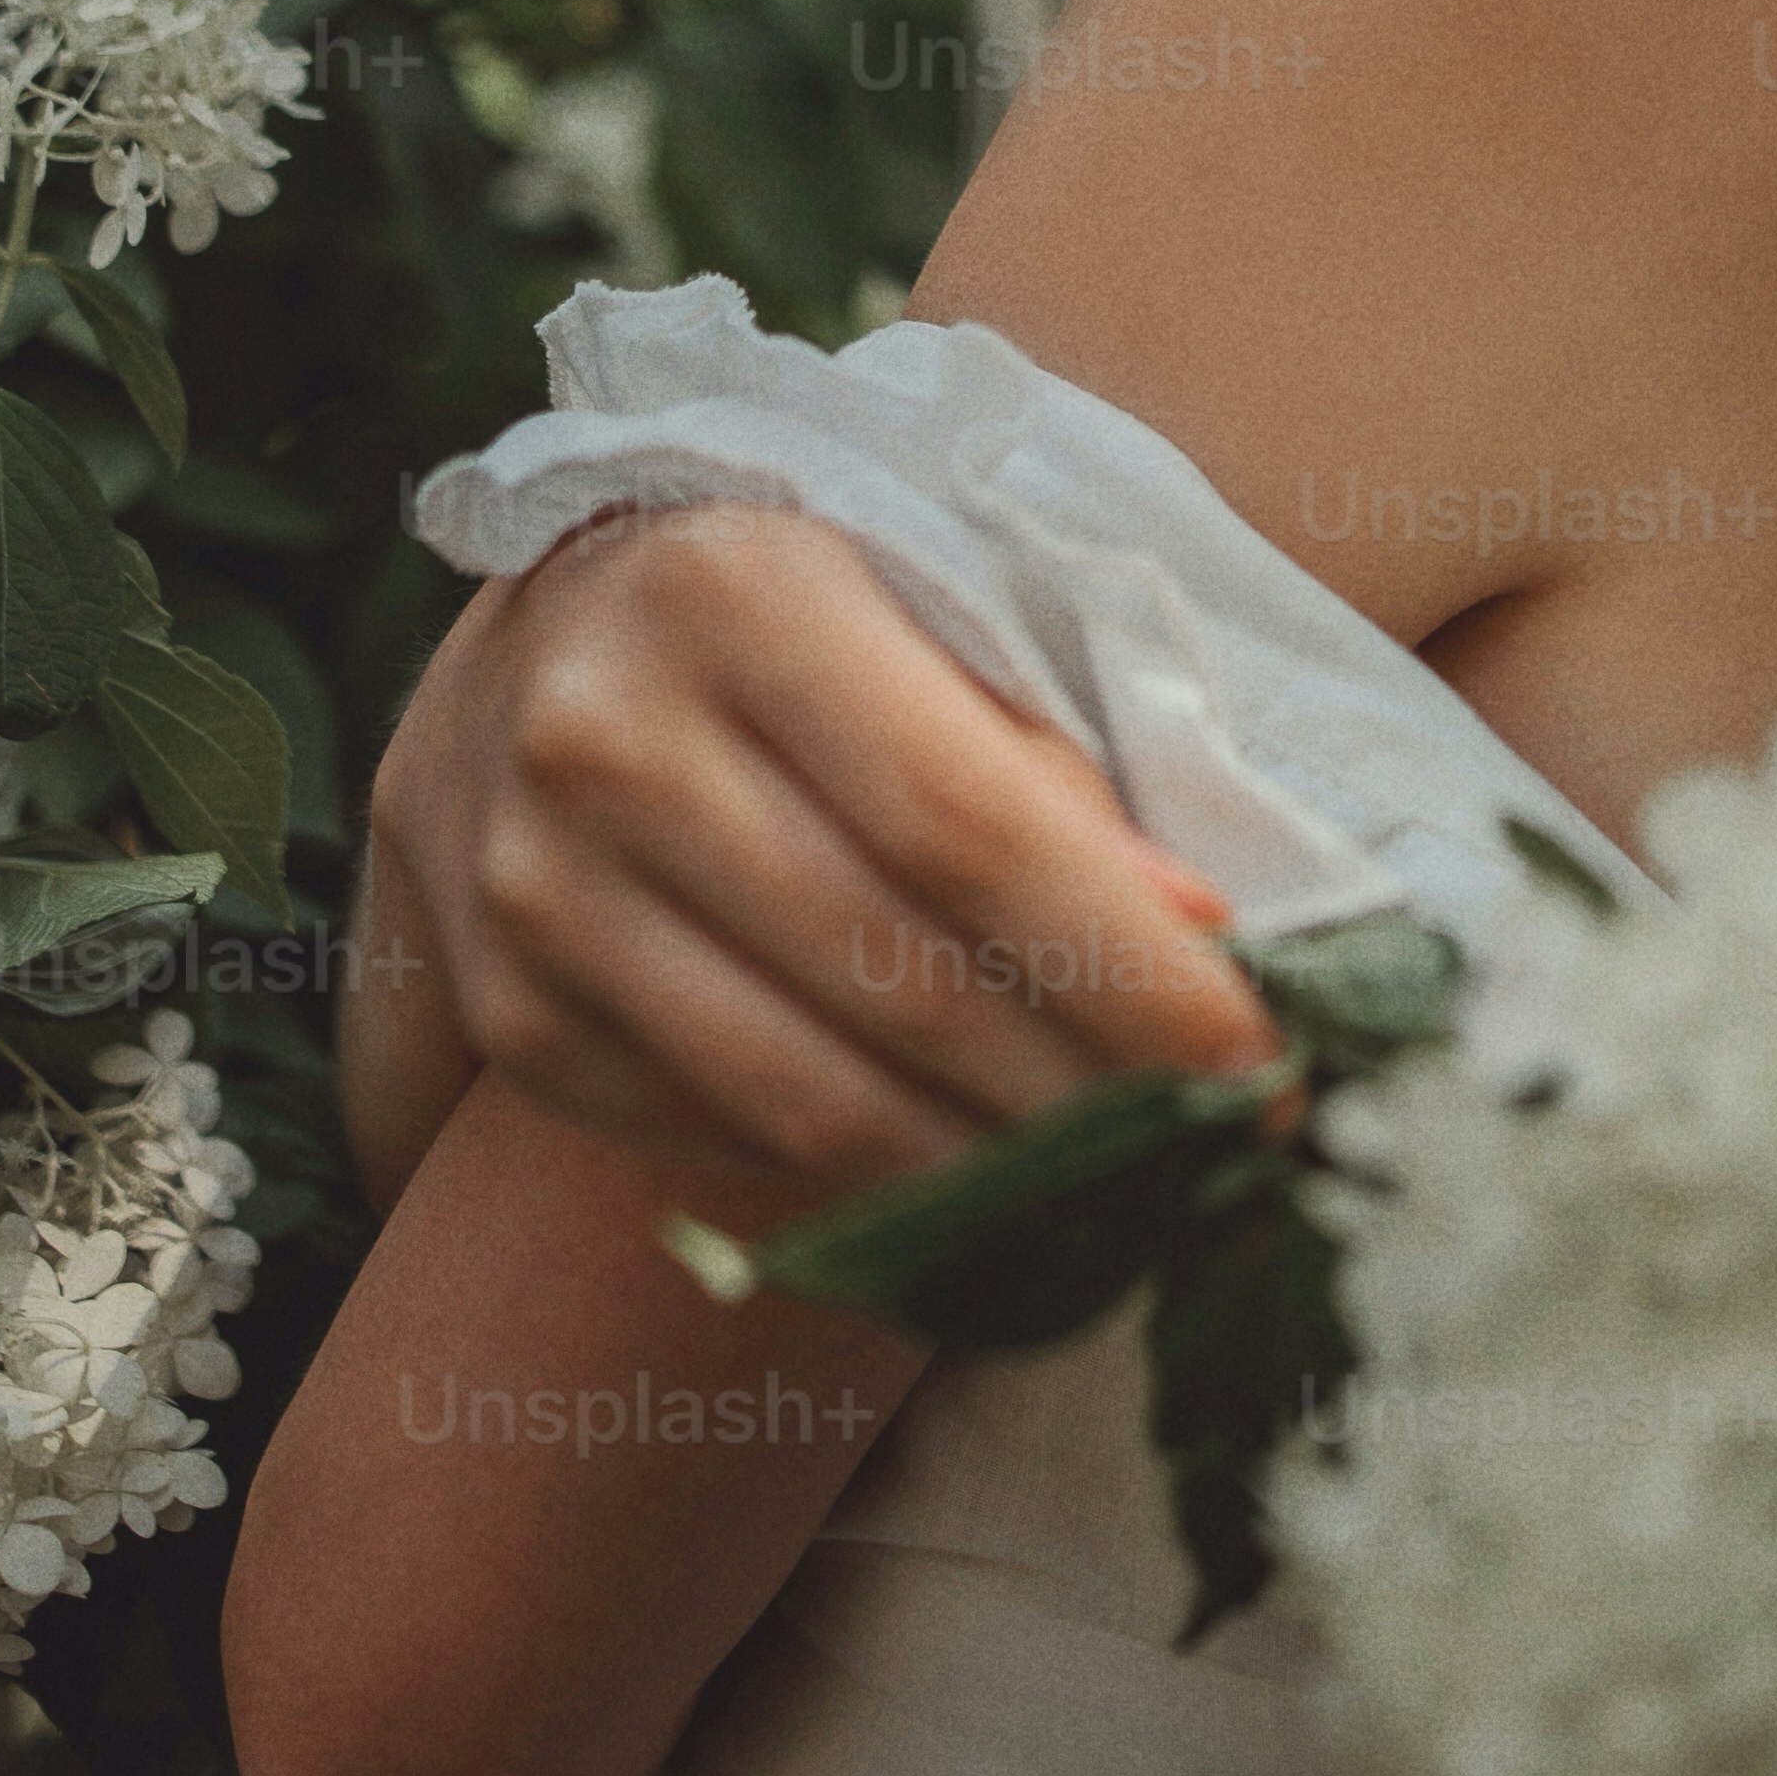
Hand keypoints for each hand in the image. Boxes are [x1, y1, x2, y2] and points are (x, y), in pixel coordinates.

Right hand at [372, 502, 1284, 1225]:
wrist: (538, 651)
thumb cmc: (799, 608)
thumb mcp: (924, 600)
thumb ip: (1053, 752)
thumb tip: (1201, 930)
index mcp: (737, 593)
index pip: (965, 827)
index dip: (1127, 968)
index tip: (1260, 1063)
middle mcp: (607, 740)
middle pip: (899, 980)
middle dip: (1093, 1093)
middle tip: (1221, 1144)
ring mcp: (537, 893)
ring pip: (813, 1100)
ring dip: (1000, 1171)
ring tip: (1126, 1182)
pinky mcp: (515, 1017)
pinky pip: (727, 1141)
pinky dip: (873, 1177)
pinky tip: (976, 1171)